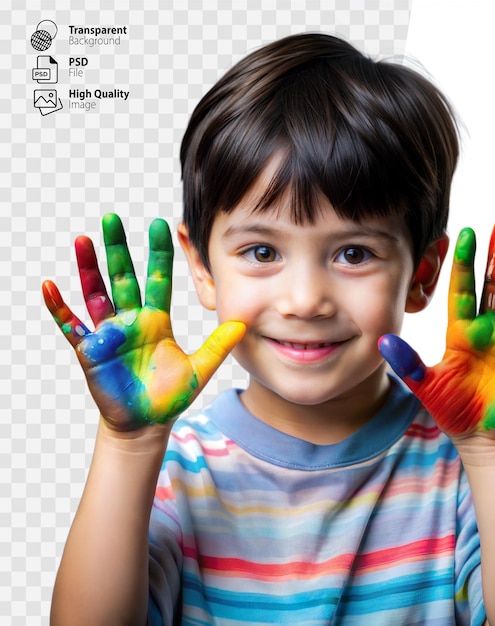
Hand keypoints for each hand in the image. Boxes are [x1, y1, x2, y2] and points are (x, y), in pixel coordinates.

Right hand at [42, 213, 245, 431]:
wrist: (146, 423)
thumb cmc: (171, 395)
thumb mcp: (199, 368)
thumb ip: (218, 345)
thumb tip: (243, 323)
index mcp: (157, 319)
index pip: (158, 279)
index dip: (159, 253)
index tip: (161, 224)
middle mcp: (132, 320)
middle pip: (123, 277)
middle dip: (118, 249)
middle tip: (112, 218)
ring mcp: (110, 333)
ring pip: (96, 294)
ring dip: (88, 269)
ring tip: (83, 240)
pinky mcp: (90, 351)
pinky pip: (72, 325)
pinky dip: (60, 307)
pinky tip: (50, 286)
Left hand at [379, 217, 494, 439]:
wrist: (478, 434)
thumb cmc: (452, 407)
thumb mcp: (426, 384)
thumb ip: (407, 363)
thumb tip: (383, 343)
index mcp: (461, 331)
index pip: (462, 289)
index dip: (464, 263)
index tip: (465, 233)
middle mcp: (488, 329)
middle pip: (494, 284)